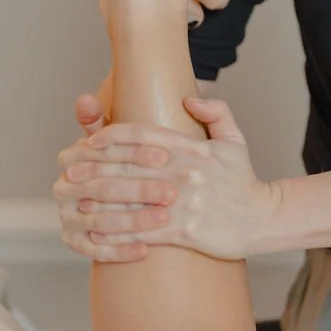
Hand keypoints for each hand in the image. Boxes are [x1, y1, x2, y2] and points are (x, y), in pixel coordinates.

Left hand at [54, 99, 279, 263]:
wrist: (262, 219)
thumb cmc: (243, 180)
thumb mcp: (235, 140)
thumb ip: (216, 113)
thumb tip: (189, 99)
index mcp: (192, 150)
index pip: (144, 136)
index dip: (112, 135)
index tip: (90, 140)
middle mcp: (185, 174)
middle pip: (129, 166)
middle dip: (94, 167)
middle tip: (68, 169)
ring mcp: (183, 203)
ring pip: (132, 199)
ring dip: (99, 200)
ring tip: (74, 200)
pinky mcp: (184, 231)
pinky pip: (143, 231)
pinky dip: (118, 232)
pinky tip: (97, 232)